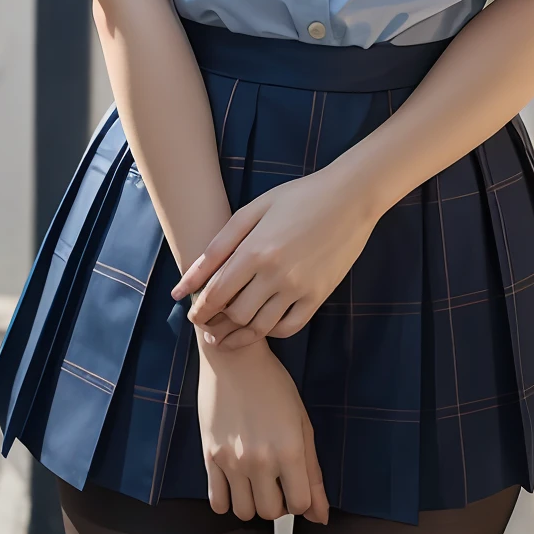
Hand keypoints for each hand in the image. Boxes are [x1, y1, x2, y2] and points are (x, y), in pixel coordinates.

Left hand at [174, 166, 378, 347]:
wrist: (349, 198)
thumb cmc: (297, 197)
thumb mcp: (253, 211)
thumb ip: (218, 246)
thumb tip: (184, 283)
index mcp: (255, 250)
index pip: (216, 294)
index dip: (199, 310)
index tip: (192, 316)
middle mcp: (276, 274)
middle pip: (236, 314)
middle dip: (217, 324)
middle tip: (208, 326)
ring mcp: (300, 288)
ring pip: (260, 326)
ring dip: (239, 335)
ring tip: (226, 336)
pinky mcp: (319, 296)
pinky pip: (289, 327)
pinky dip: (271, 331)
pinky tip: (261, 326)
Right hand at [197, 337, 328, 522]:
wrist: (234, 358)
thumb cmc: (273, 385)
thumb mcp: (302, 423)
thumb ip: (313, 473)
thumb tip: (321, 517)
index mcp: (289, 449)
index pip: (300, 505)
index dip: (301, 499)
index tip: (295, 483)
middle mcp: (260, 459)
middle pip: (272, 513)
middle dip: (278, 502)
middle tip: (276, 479)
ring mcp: (232, 460)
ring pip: (244, 513)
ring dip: (253, 503)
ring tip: (255, 480)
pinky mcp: (209, 456)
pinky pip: (217, 503)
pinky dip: (227, 500)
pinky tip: (235, 480)